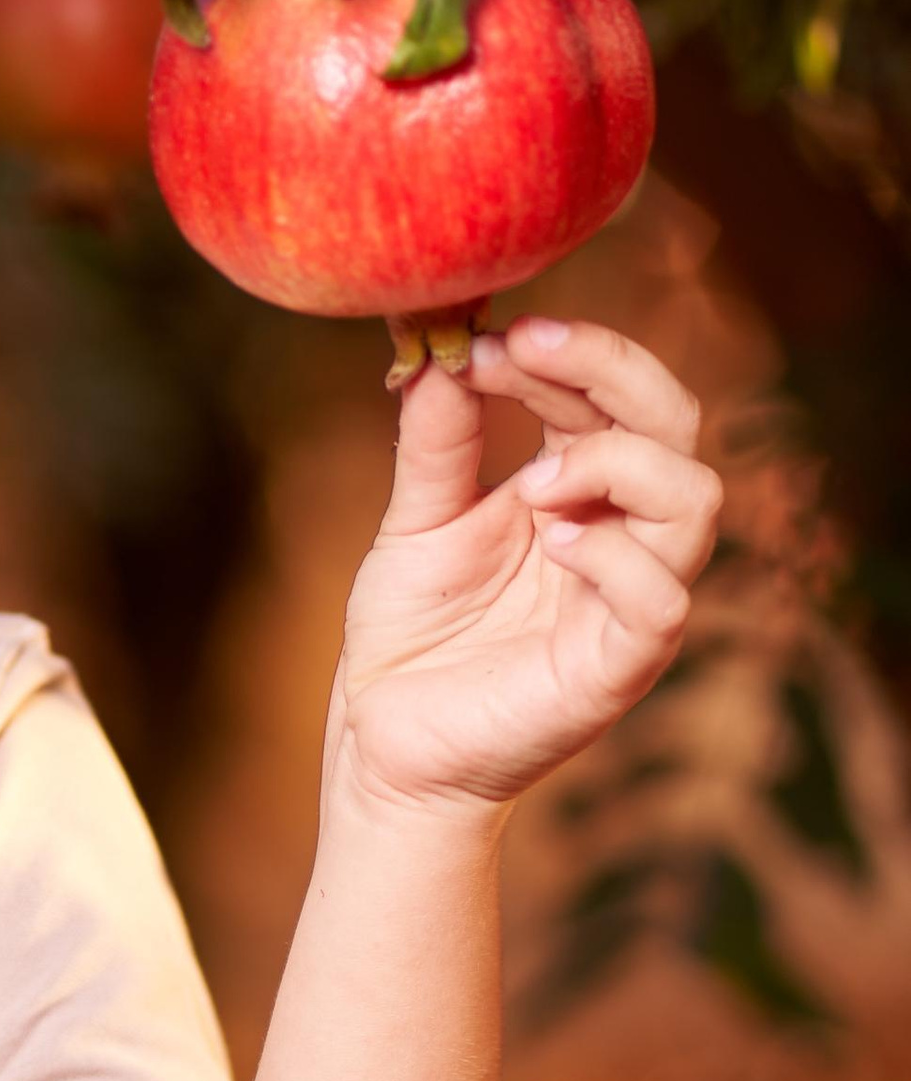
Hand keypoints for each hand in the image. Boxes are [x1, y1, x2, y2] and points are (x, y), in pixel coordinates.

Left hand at [330, 314, 723, 823]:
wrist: (386, 744)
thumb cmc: (411, 638)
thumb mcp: (415, 522)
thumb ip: (436, 441)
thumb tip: (445, 349)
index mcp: (577, 492)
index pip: (614, 396)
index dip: (568, 353)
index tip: (493, 335)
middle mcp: (619, 537)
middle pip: (674, 425)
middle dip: (610, 369)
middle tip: (525, 348)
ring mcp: (626, 601)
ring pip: (695, 502)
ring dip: (615, 461)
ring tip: (531, 483)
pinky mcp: (619, 667)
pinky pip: (661, 600)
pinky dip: (613, 556)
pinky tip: (550, 543)